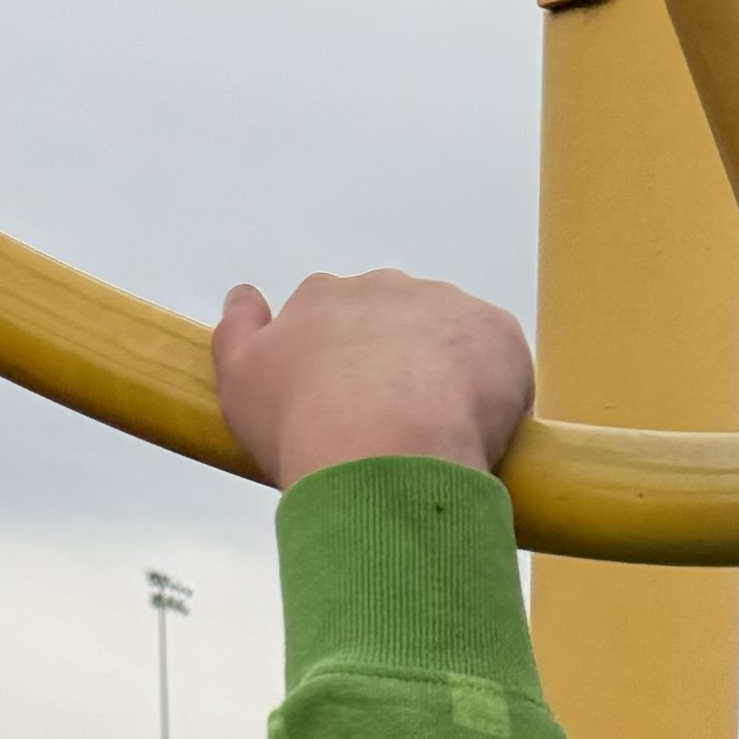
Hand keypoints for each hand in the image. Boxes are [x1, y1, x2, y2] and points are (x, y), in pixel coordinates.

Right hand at [212, 268, 533, 490]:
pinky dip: (495, 394)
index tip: (345, 416)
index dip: (342, 373)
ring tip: (436, 442)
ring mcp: (445, 304)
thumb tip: (244, 295)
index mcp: (323, 298)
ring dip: (449, 382)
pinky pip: (501, 361)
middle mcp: (384, 287)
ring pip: (452, 343)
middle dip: (398, 372)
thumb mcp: (239, 379)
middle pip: (397, 328)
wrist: (381, 450)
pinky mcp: (496, 330)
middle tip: (395, 434)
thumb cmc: (301, 425)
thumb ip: (237, 331)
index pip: (334, 324)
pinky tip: (476, 436)